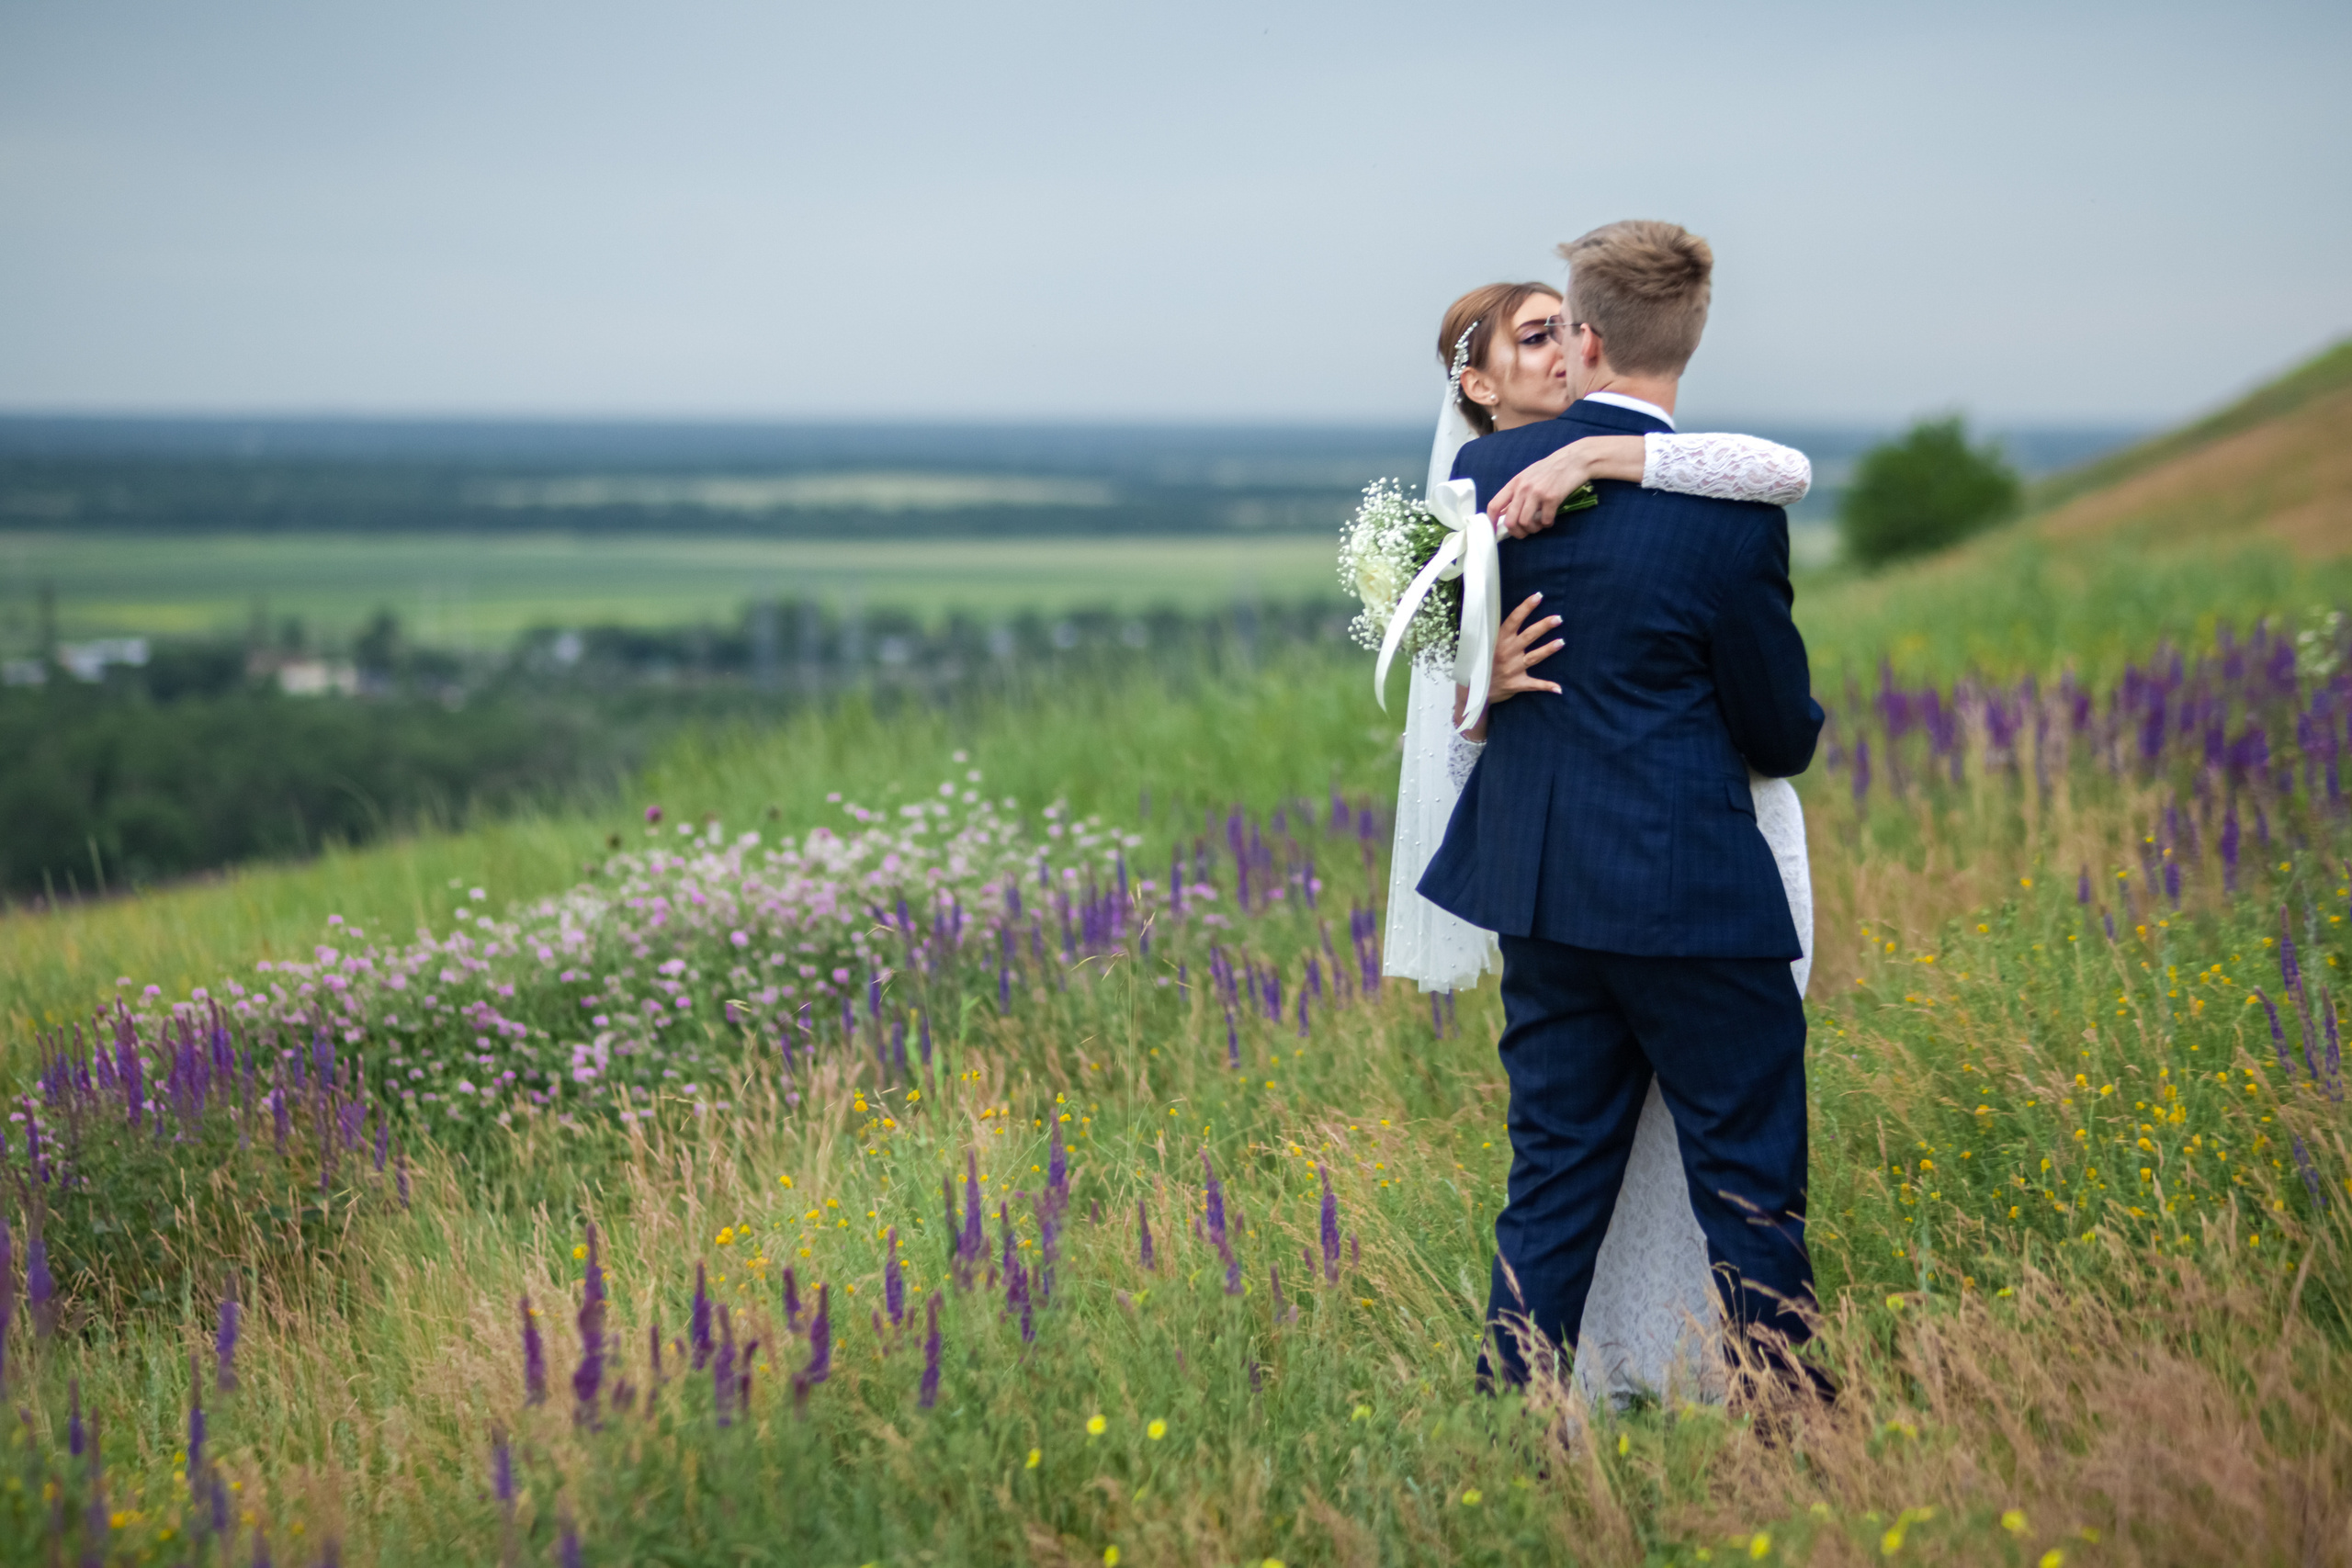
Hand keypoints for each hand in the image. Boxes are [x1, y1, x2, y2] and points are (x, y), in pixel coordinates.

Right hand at [1455, 593, 1563, 737]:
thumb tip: (1508, 613)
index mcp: (1498, 640)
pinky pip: (1534, 685)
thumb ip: (1497, 632)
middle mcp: (1507, 653)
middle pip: (1528, 636)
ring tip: (1562, 642)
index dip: (1526, 608)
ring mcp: (1512, 669)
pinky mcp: (1516, 684)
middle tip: (1558, 618)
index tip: (1538, 596)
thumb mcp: (1484, 645)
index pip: (1513, 620)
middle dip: (1544, 626)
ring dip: (1548, 649)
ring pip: (1534, 657)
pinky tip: (1558, 688)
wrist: (1473, 690)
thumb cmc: (1481, 662)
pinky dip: (1546, 687)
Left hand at [1486, 435, 1643, 537]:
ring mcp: (1537, 493)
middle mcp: (1523, 488)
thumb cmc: (1550, 469)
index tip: (1496, 530)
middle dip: (1517, 533)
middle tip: (1525, 532)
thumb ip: (1516, 493)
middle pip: (1510, 521)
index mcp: (1514, 483)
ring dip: (1533, 529)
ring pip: (1525, 523)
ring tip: (1540, 524)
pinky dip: (1548, 524)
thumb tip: (1504, 513)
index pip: (1494, 505)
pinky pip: (1545, 521)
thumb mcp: (1528, 476)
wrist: (1574, 459)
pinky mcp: (1552, 498)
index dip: (1492, 522)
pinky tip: (1551, 518)